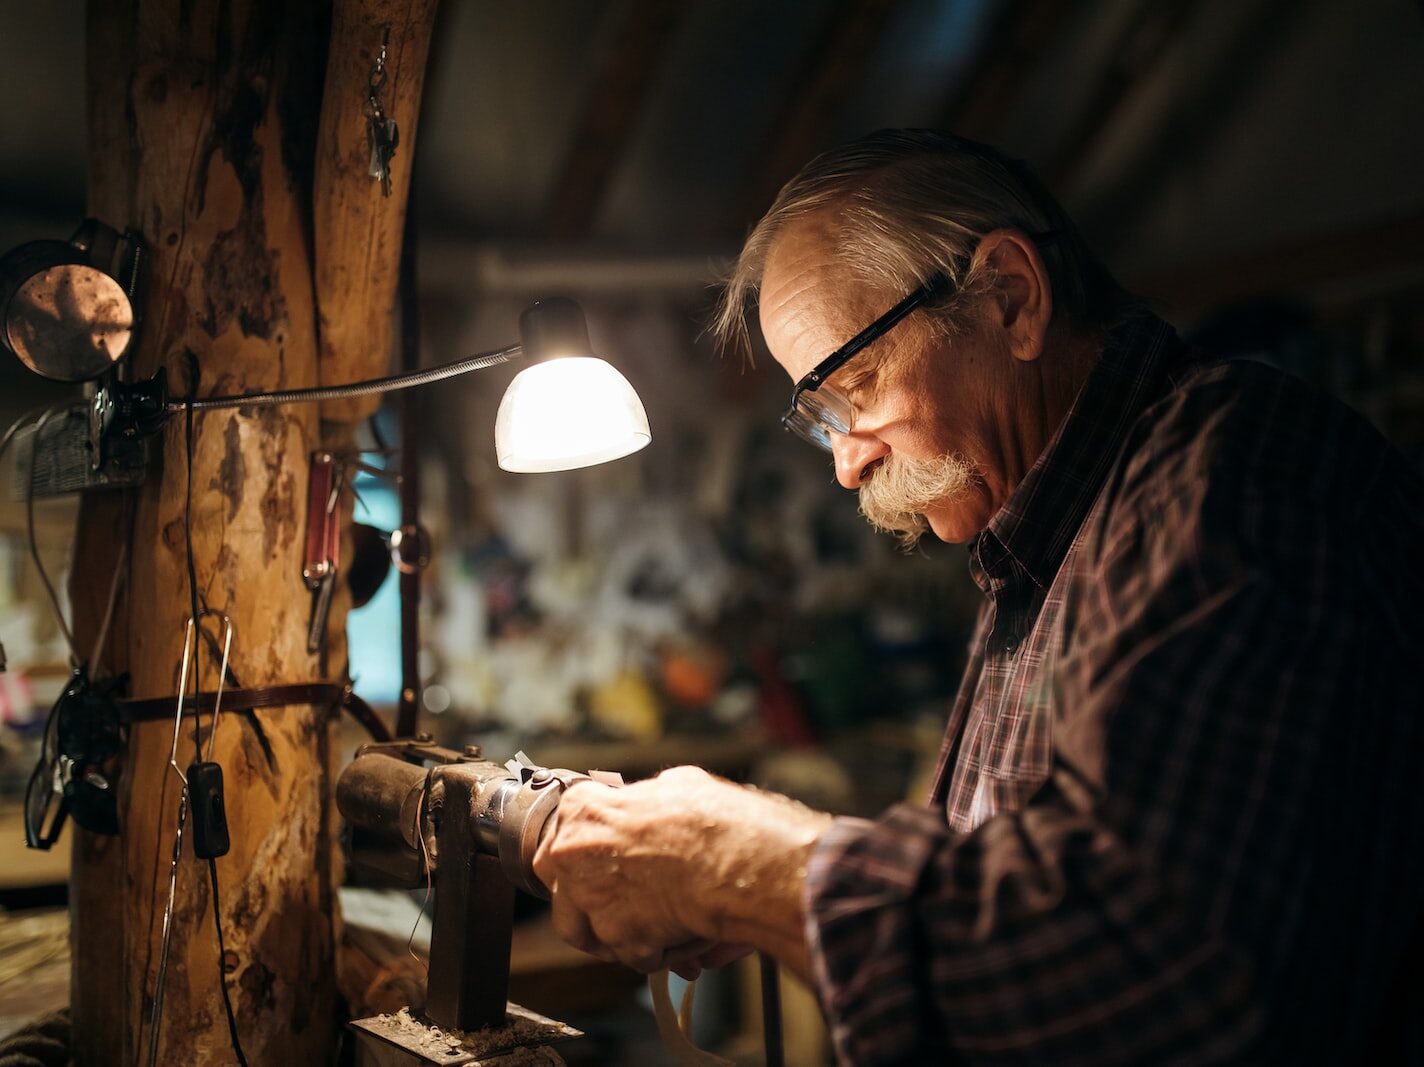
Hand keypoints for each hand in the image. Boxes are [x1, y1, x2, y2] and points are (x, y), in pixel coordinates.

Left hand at [532, 766, 831, 977]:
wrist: (734, 860)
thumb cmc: (712, 819)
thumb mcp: (678, 786)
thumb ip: (649, 801)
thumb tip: (656, 803)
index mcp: (582, 809)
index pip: (564, 832)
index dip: (591, 851)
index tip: (606, 860)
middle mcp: (572, 853)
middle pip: (560, 884)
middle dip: (589, 896)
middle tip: (625, 899)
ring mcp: (590, 899)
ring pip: (585, 930)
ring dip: (616, 932)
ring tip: (657, 923)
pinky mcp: (616, 937)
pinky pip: (632, 954)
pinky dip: (658, 952)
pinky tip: (685, 933)